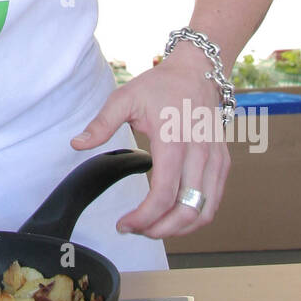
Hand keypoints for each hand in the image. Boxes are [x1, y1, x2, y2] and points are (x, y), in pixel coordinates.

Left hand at [71, 51, 229, 238]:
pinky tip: (174, 216)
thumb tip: (77, 144)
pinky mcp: (223, 163)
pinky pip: (214, 201)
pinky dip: (196, 217)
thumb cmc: (162, 85)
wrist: (198, 70)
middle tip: (136, 230)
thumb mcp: (124, 98)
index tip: (124, 224)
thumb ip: (101, 124)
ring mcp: (215, 160)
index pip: (164, 194)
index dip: (144, 218)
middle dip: (160, 230)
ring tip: (154, 227)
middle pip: (187, 211)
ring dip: (180, 229)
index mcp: (174, 141)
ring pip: (205, 212)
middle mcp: (200, 154)